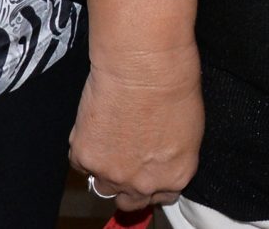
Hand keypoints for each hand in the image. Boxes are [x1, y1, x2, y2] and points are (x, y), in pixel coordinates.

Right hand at [70, 46, 203, 213]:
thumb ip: (171, 156)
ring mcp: (111, 174)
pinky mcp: (84, 157)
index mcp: (175, 177)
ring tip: (111, 139)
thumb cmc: (173, 84)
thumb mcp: (188, 129)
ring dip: (105, 169)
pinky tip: (97, 126)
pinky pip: (80, 163)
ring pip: (102, 186)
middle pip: (130, 201)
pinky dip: (86, 148)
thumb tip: (159, 157)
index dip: (152, 182)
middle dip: (128, 184)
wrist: (142, 66)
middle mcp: (143, 184)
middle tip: (126, 157)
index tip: (147, 170)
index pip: (161, 197)